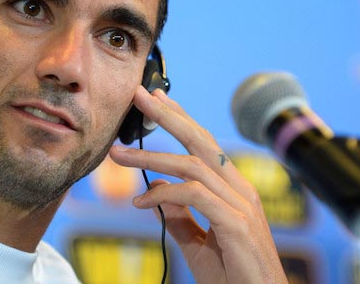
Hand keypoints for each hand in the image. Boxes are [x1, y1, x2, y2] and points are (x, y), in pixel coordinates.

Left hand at [109, 86, 287, 283]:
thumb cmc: (234, 277)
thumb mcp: (199, 244)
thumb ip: (181, 217)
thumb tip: (157, 191)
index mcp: (233, 189)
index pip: (204, 144)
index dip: (181, 118)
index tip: (158, 100)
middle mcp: (240, 189)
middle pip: (200, 141)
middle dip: (168, 115)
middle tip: (139, 94)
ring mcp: (241, 204)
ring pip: (191, 165)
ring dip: (151, 157)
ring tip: (118, 155)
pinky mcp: (236, 223)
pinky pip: (193, 196)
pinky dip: (164, 194)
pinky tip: (140, 202)